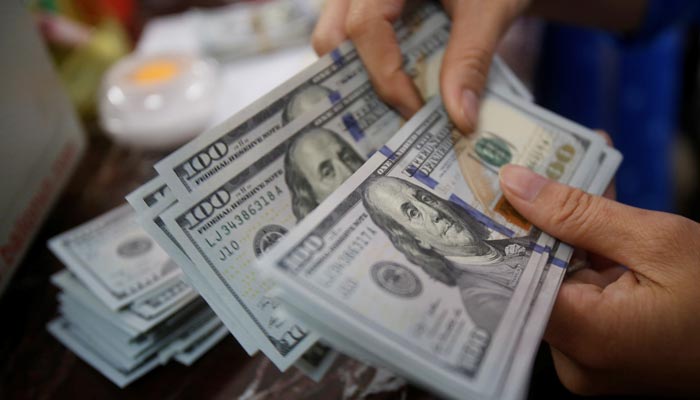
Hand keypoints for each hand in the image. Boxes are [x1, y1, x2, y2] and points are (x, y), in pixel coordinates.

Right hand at [311, 0, 528, 131]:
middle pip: (333, 35)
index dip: (385, 76)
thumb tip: (459, 119)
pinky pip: (354, 38)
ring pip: (336, 38)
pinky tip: (404, 86)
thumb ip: (472, 59)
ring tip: (401, 103)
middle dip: (359, 82)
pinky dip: (373, 66)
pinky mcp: (370, 6)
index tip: (415, 111)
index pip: (365, 26)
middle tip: (400, 114)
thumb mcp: (489, 9)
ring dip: (364, 75)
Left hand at [499, 164, 699, 395]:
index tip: (488, 187)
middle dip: (539, 217)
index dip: (499, 230)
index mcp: (585, 337)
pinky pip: (581, 289)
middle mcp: (576, 356)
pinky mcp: (602, 344)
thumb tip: (516, 183)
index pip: (511, 279)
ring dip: (567, 228)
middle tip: (529, 166)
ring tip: (572, 173)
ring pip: (558, 276)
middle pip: (535, 274)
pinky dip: (588, 251)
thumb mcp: (657, 242)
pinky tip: (594, 206)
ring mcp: (588, 354)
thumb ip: (579, 213)